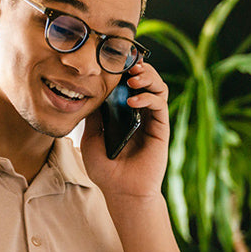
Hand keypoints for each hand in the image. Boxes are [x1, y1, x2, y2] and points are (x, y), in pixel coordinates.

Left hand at [80, 61, 169, 204]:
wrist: (121, 191)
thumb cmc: (105, 169)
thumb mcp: (91, 139)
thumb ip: (93, 116)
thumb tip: (90, 93)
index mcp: (123, 114)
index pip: (125, 85)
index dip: (122, 70)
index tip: (112, 59)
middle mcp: (139, 113)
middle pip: (144, 80)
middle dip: (137, 67)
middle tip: (127, 63)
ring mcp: (151, 119)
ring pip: (157, 87)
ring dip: (146, 77)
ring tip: (132, 78)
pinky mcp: (160, 127)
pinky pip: (159, 104)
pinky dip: (147, 97)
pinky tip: (133, 101)